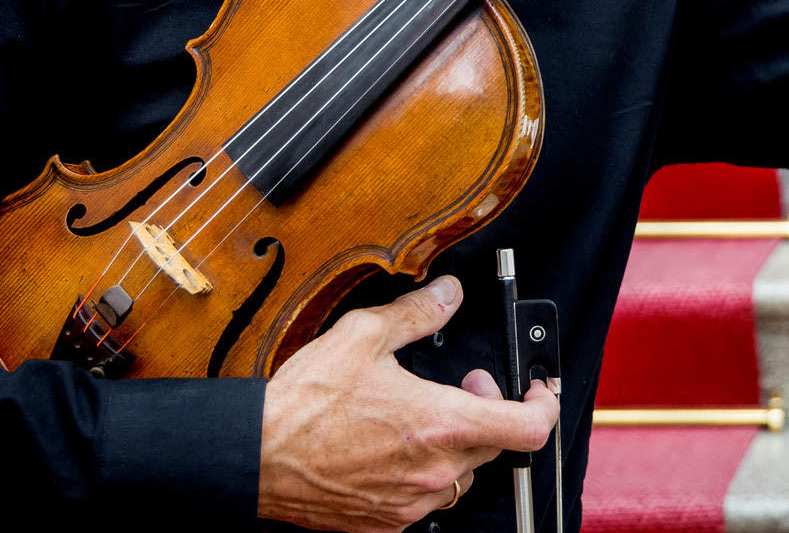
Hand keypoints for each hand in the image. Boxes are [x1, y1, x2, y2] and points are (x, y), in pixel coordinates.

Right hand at [258, 275, 558, 531]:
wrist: (261, 455)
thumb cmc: (305, 402)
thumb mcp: (363, 334)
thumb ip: (417, 312)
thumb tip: (448, 294)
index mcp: (439, 424)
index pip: (527, 428)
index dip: (544, 405)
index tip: (537, 390)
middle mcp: (435, 471)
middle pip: (496, 445)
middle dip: (489, 408)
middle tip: (464, 383)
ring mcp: (413, 501)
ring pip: (463, 473)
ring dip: (458, 440)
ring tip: (424, 410)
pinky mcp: (390, 519)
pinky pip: (429, 494)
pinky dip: (428, 465)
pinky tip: (396, 439)